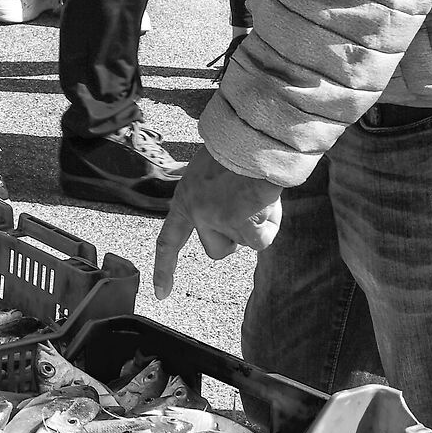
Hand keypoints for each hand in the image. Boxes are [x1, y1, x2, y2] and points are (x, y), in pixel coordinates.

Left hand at [153, 152, 285, 299]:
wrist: (251, 139)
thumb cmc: (238, 151)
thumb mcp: (211, 174)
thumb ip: (212, 199)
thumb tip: (232, 223)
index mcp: (185, 198)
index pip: (168, 240)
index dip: (165, 267)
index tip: (162, 293)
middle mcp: (194, 211)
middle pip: (216, 251)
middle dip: (236, 237)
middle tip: (247, 208)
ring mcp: (212, 218)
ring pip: (241, 246)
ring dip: (255, 228)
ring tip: (258, 197)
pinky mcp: (233, 221)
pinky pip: (259, 241)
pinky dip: (269, 225)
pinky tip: (266, 201)